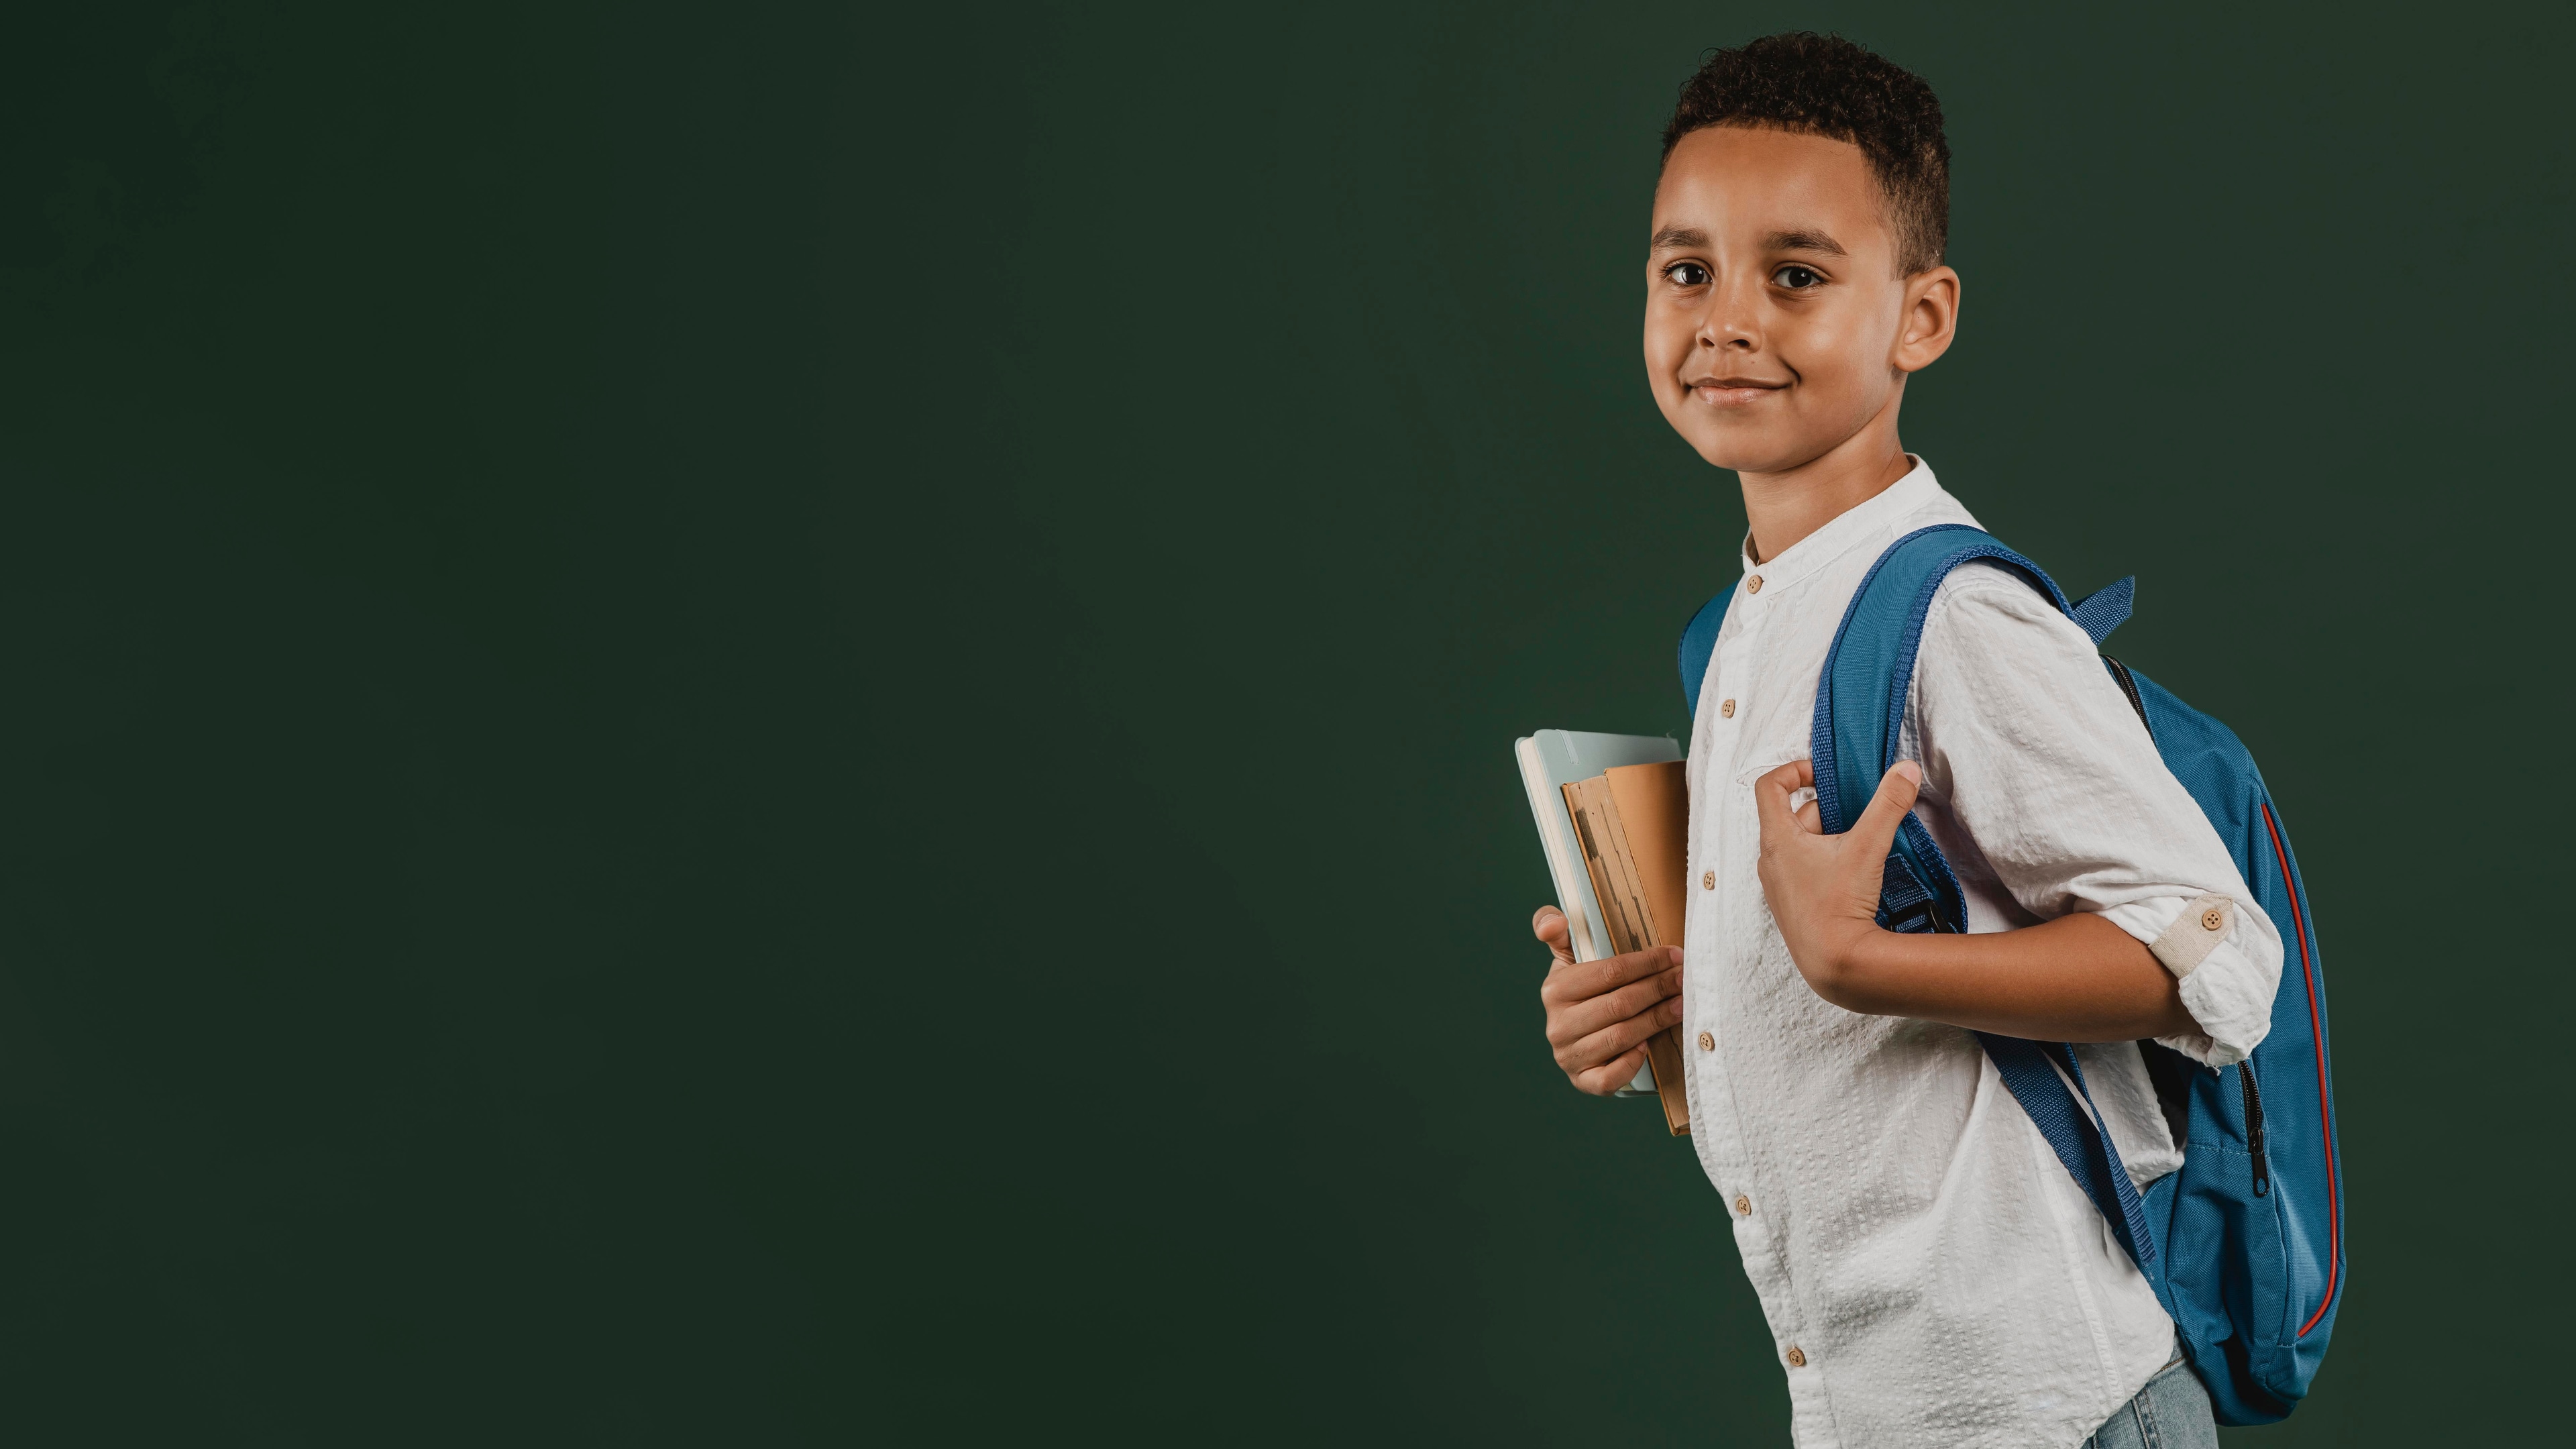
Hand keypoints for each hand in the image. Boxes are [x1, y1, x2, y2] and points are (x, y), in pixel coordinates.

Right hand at [1534, 905, 1683, 1094]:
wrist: (1576, 1038)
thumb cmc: (1582, 992)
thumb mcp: (1567, 959)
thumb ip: (1557, 932)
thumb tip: (1555, 921)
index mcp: (1555, 990)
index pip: (1609, 972)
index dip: (1647, 963)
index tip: (1675, 955)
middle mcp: (1558, 1025)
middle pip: (1620, 1004)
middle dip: (1658, 988)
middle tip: (1684, 978)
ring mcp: (1569, 1056)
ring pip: (1620, 1037)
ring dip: (1657, 1020)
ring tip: (1681, 1004)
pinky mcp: (1583, 1081)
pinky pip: (1609, 1078)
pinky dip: (1631, 1062)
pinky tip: (1648, 1046)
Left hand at [1753, 757, 1919, 1006]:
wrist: (1835, 965)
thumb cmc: (1840, 906)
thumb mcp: (1868, 847)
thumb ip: (1888, 804)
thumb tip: (1905, 770)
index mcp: (1776, 839)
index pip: (1770, 786)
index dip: (1794, 770)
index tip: (1823, 774)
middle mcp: (1769, 860)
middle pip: (1795, 816)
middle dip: (1830, 810)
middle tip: (1862, 815)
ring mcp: (1778, 886)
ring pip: (1802, 845)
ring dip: (1830, 838)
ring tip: (1862, 846)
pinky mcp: (1791, 906)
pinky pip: (1804, 870)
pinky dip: (1826, 862)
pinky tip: (1853, 874)